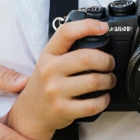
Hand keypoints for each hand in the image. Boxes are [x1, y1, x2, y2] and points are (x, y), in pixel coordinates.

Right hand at [7, 19, 115, 139]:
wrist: (30, 113)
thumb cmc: (46, 83)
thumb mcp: (50, 61)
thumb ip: (68, 49)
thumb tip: (99, 36)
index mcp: (48, 54)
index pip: (66, 33)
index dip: (87, 26)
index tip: (103, 27)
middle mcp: (49, 71)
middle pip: (87, 58)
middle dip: (107, 60)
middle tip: (110, 64)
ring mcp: (55, 91)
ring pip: (94, 81)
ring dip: (109, 80)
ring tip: (109, 80)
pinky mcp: (63, 110)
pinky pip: (93, 104)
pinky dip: (104, 100)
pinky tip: (103, 97)